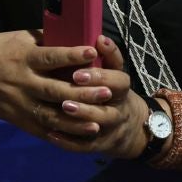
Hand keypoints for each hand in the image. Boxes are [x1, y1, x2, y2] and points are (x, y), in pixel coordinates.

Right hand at [0, 30, 109, 143]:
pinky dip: (63, 134)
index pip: (49, 57)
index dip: (71, 55)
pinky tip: (81, 135)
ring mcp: (19, 103)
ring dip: (76, 120)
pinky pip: (43, 129)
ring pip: (51, 114)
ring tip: (99, 120)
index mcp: (22, 57)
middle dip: (82, 92)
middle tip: (107, 92)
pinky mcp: (18, 119)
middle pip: (55, 90)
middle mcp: (22, 82)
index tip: (92, 52)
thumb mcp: (16, 39)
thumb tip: (75, 35)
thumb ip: (44, 42)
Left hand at [44, 36, 151, 159]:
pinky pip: (83, 146)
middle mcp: (117, 110)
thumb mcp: (114, 72)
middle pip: (106, 106)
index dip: (100, 76)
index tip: (78, 71)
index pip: (118, 82)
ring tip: (62, 107)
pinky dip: (68, 141)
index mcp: (120, 90)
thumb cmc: (111, 89)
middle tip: (68, 86)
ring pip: (95, 126)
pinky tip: (51, 134)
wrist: (130, 126)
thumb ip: (107, 57)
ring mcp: (107, 130)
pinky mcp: (97, 145)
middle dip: (87, 97)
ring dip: (79, 117)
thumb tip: (98, 35)